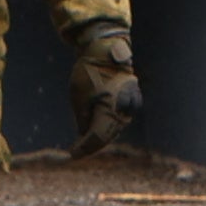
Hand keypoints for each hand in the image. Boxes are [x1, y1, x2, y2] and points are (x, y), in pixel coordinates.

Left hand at [70, 27, 144, 154]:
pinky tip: (96, 131)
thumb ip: (83, 119)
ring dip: (100, 137)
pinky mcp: (132, 102)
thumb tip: (84, 135)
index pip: (96, 137)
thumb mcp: (78, 96)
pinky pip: (119, 119)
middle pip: (107, 136)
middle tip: (77, 152)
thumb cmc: (89, 71)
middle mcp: (124, 110)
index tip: (72, 154)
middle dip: (92, 145)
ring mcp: (131, 106)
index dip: (84, 148)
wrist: (107, 52)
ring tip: (85, 144)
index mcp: (110, 108)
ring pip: (114, 129)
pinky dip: (108, 126)